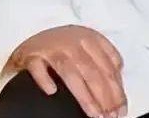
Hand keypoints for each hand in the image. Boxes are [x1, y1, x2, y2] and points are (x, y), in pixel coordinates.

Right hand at [11, 25, 126, 117]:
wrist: (28, 44)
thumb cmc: (61, 49)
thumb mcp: (85, 50)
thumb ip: (102, 65)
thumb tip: (118, 94)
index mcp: (88, 38)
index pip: (108, 64)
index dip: (117, 88)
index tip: (120, 108)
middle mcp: (71, 40)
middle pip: (92, 70)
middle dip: (104, 96)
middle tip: (109, 115)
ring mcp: (50, 47)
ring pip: (70, 71)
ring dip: (84, 95)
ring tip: (94, 113)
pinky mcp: (31, 54)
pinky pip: (37, 67)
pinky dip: (44, 79)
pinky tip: (51, 91)